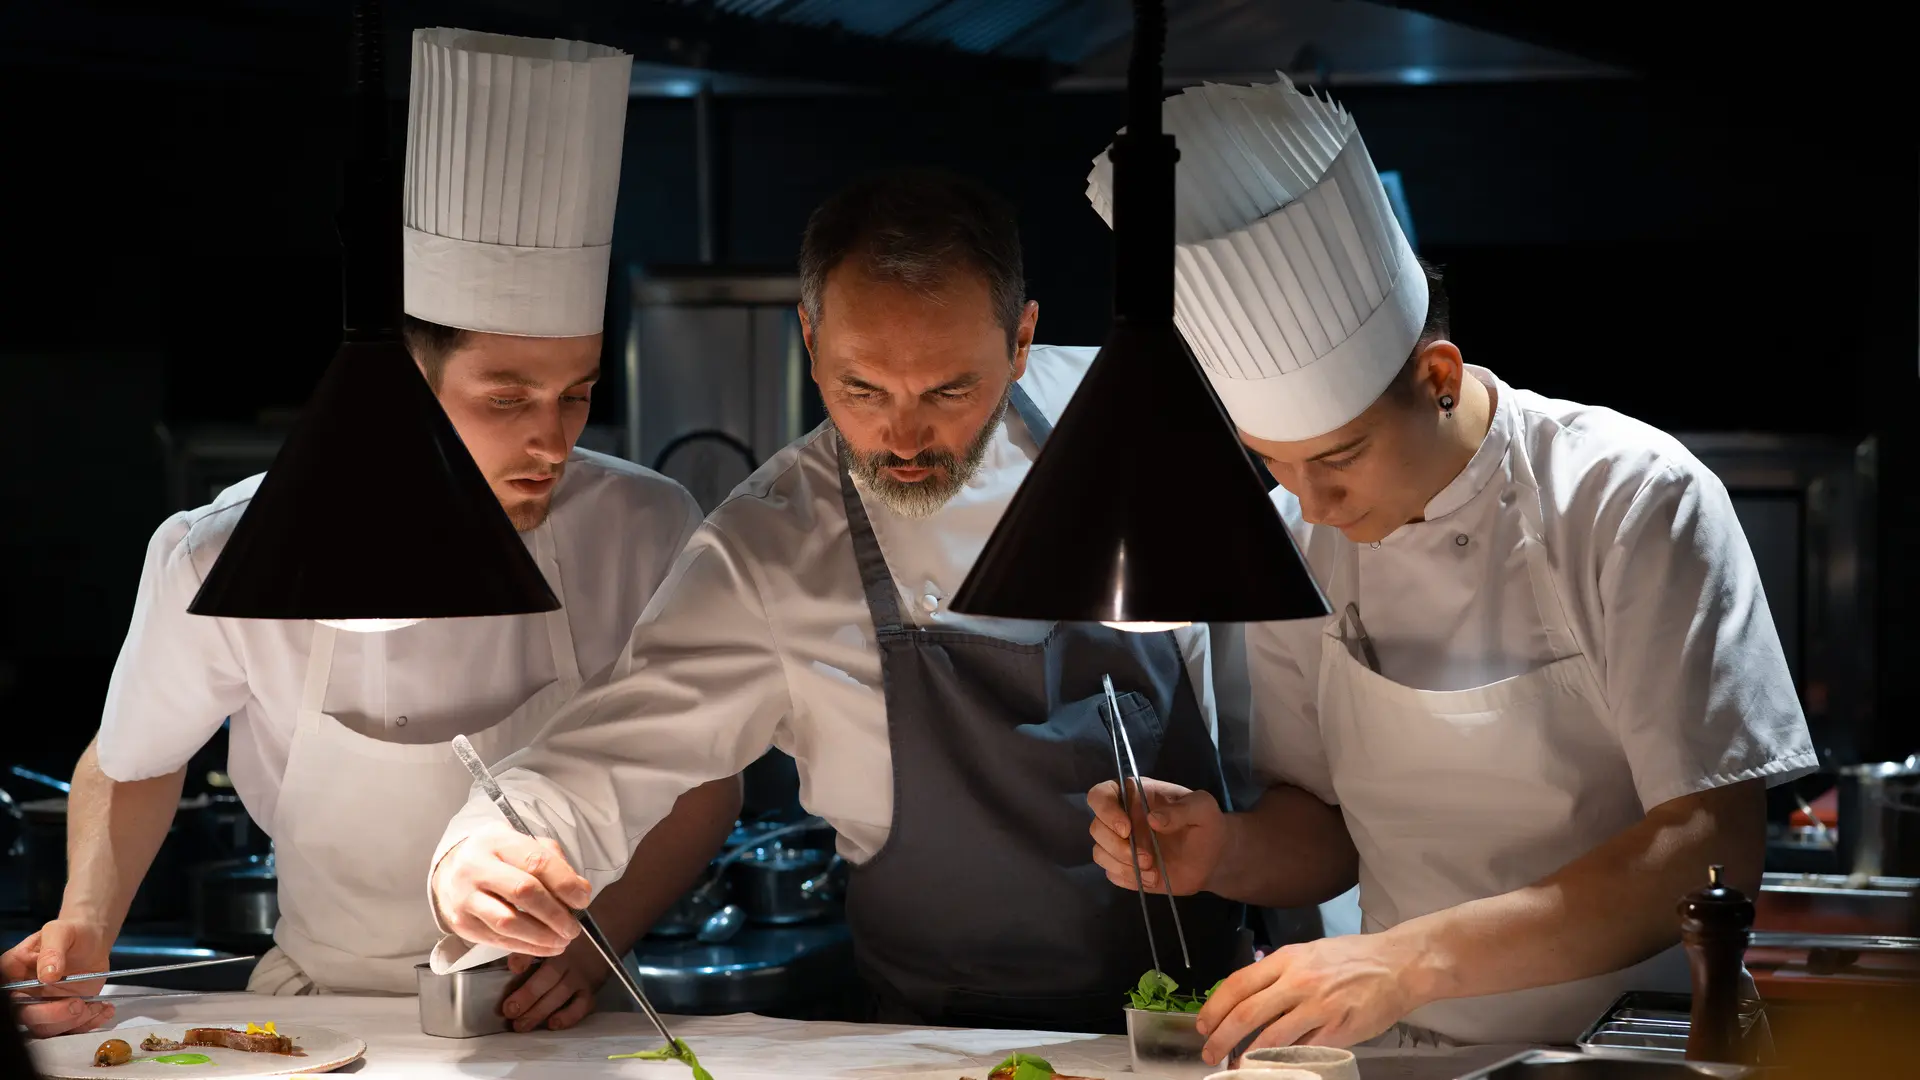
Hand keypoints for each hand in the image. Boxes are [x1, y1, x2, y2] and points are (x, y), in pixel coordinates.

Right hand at [5, 920, 116, 1038]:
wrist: (92, 940)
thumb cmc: (71, 933)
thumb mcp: (60, 932)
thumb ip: (52, 951)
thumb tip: (48, 974)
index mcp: (13, 973)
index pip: (7, 994)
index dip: (21, 1001)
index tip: (48, 990)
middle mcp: (25, 993)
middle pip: (26, 1017)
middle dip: (52, 1016)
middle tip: (77, 1004)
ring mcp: (44, 1006)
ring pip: (48, 1029)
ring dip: (73, 1022)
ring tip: (95, 1006)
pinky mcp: (64, 1014)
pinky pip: (71, 1029)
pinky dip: (88, 1023)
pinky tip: (103, 1010)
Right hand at [432, 826, 590, 956]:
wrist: (450, 872)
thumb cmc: (497, 858)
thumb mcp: (523, 846)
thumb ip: (553, 862)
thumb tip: (580, 889)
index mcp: (497, 841)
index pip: (536, 861)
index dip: (565, 883)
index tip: (583, 899)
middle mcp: (476, 867)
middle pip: (523, 891)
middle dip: (555, 913)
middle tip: (573, 927)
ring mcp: (465, 897)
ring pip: (508, 922)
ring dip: (542, 936)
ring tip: (562, 940)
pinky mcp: (461, 924)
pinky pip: (498, 940)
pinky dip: (527, 947)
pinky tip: (545, 947)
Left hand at [500, 934, 607, 1031]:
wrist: (601, 940)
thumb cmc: (568, 943)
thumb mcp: (550, 941)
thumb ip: (529, 952)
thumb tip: (512, 967)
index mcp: (555, 943)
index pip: (538, 948)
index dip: (524, 958)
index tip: (513, 969)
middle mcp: (570, 957)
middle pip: (550, 974)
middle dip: (528, 994)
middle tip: (510, 1010)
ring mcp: (582, 975)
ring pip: (562, 992)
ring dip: (540, 1010)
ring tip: (521, 1025)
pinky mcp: (591, 990)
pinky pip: (582, 1005)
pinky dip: (568, 1016)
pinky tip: (553, 1024)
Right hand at [1087, 778, 1227, 894]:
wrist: (1213, 858)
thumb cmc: (1206, 825)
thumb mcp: (1203, 808)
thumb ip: (1182, 809)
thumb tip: (1153, 819)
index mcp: (1134, 795)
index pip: (1100, 795)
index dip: (1106, 810)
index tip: (1127, 828)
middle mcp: (1122, 817)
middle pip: (1096, 828)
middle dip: (1118, 847)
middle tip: (1148, 858)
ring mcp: (1121, 844)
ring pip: (1099, 852)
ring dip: (1122, 864)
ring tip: (1152, 871)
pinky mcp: (1124, 867)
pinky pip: (1110, 872)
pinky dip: (1128, 877)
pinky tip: (1151, 879)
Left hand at [1196, 933, 1424, 1063]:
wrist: (1398, 964)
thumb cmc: (1353, 958)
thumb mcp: (1310, 953)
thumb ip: (1280, 972)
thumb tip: (1249, 995)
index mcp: (1288, 960)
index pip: (1238, 983)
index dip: (1215, 1007)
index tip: (1203, 1024)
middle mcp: (1299, 981)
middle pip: (1246, 1013)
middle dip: (1221, 1037)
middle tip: (1209, 1052)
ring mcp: (1319, 1007)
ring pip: (1270, 1037)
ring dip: (1247, 1055)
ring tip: (1236, 1065)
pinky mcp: (1338, 1030)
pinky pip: (1302, 1050)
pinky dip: (1282, 1061)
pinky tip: (1271, 1067)